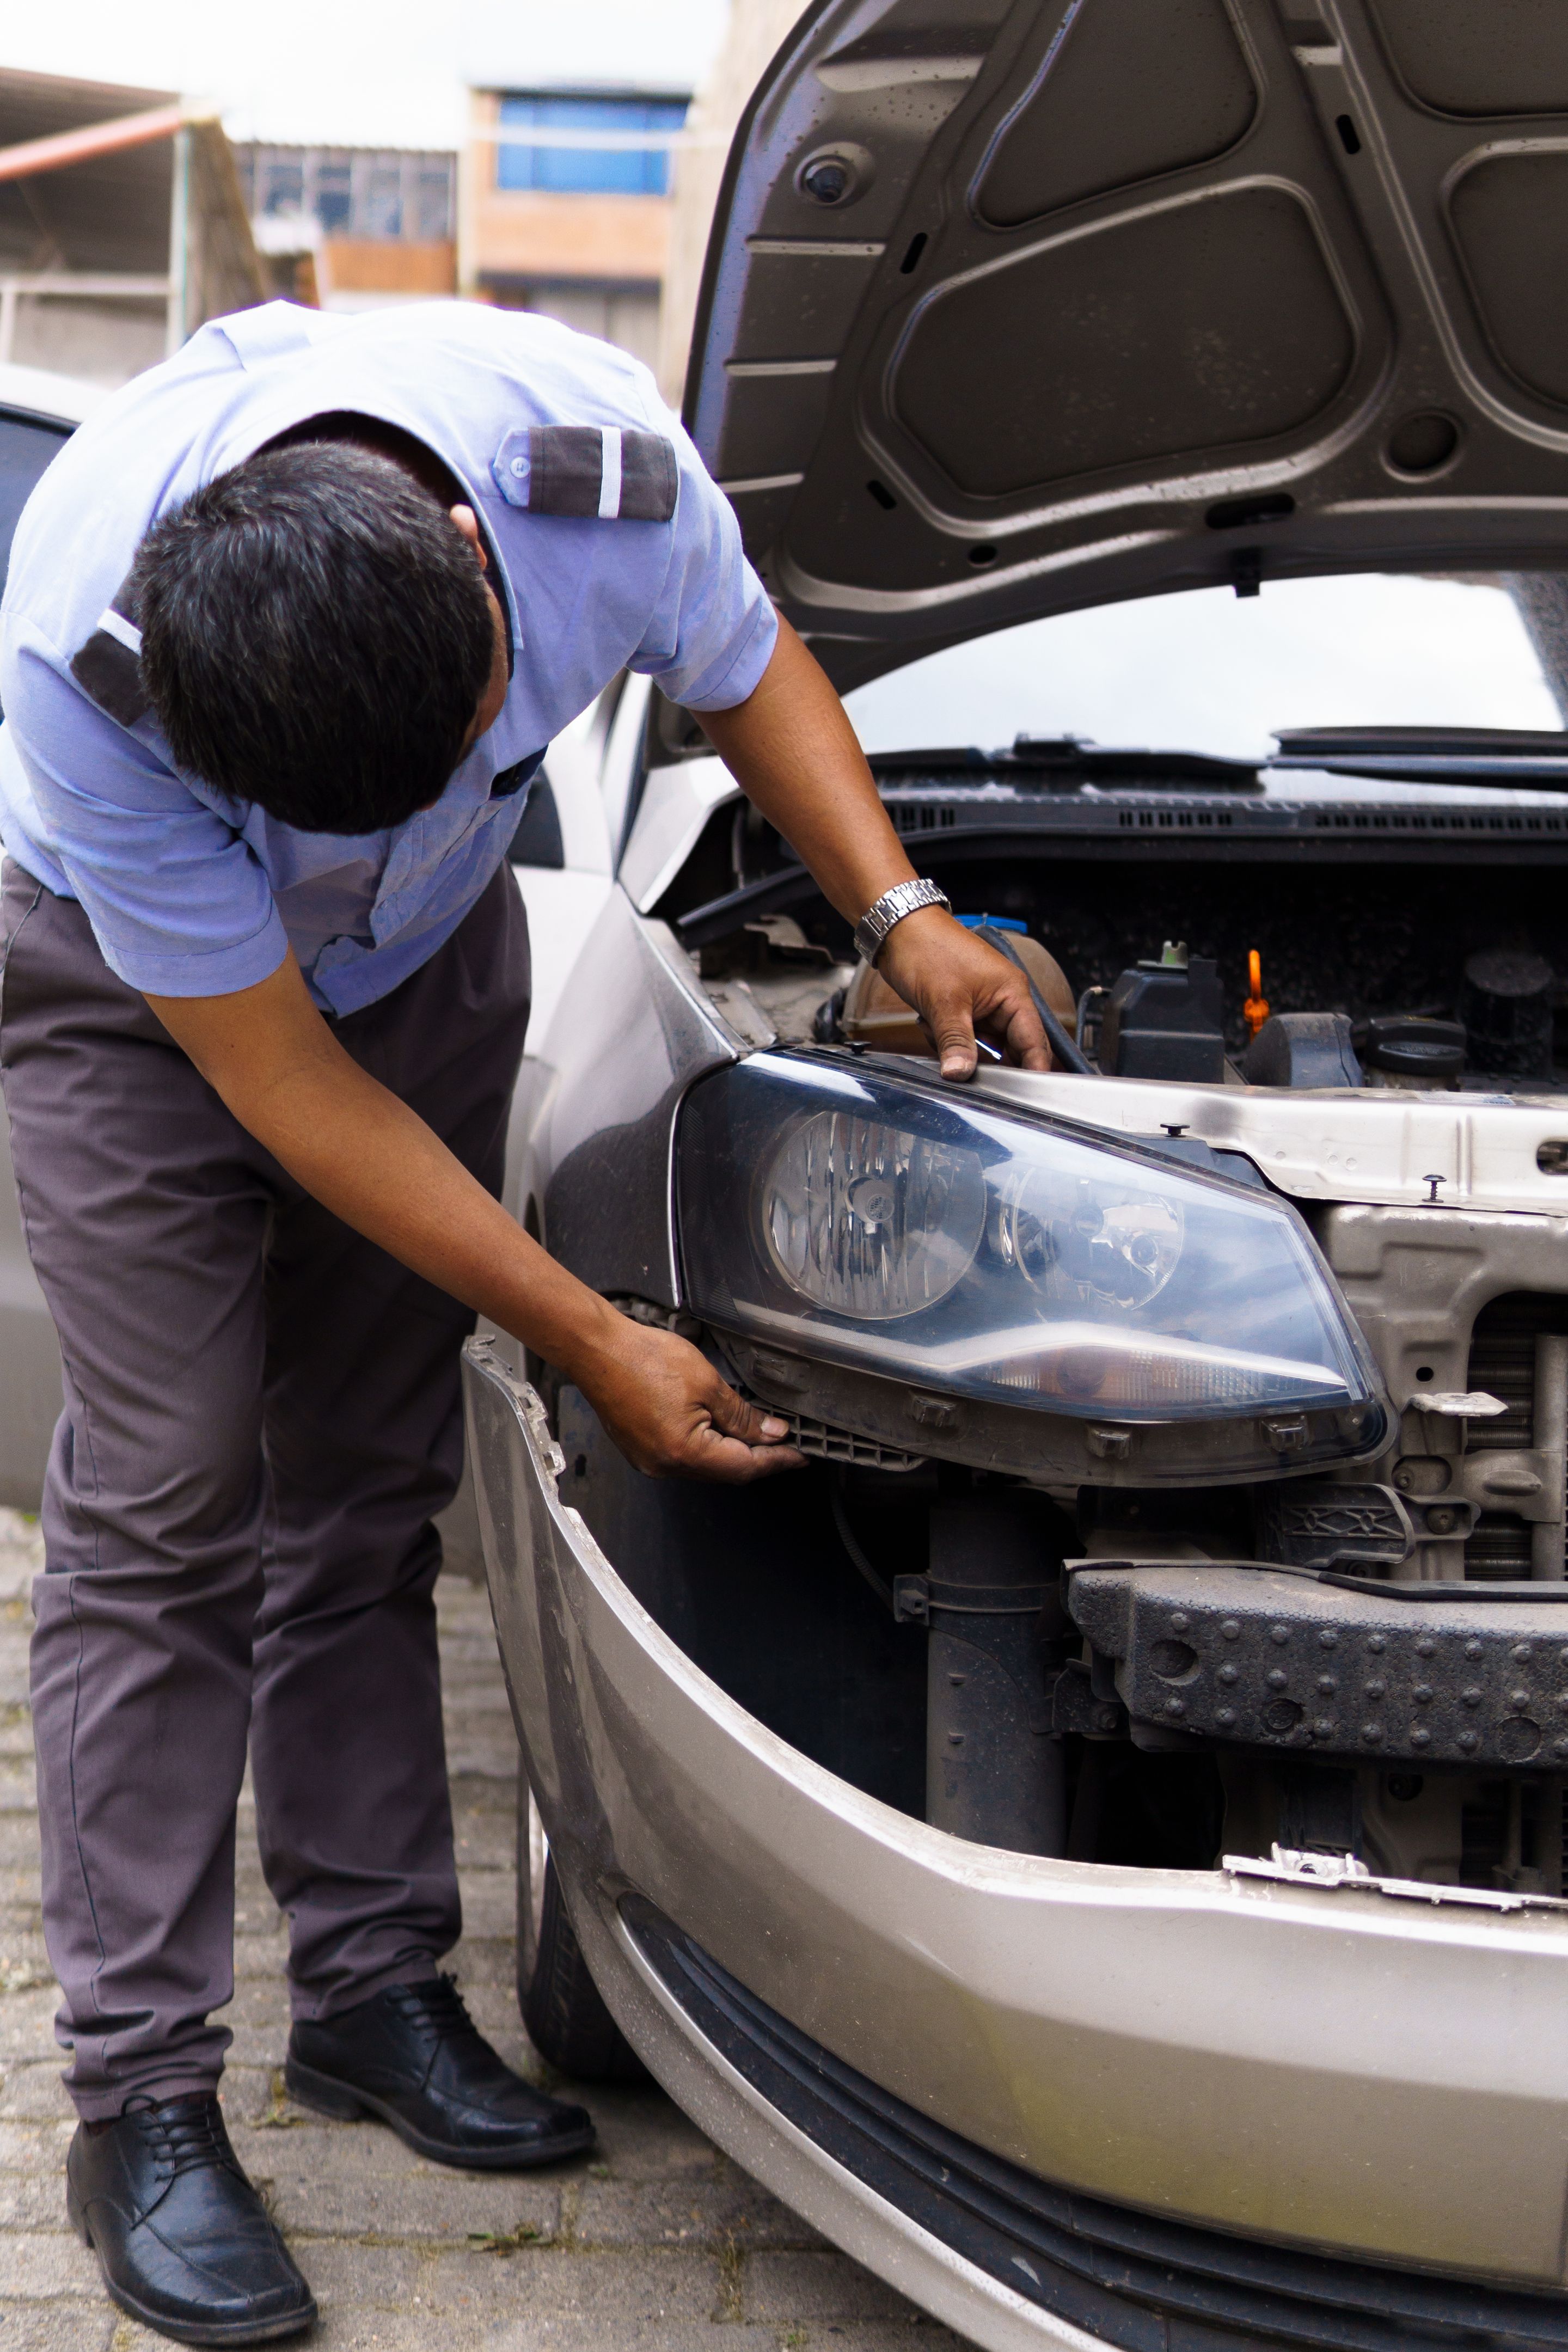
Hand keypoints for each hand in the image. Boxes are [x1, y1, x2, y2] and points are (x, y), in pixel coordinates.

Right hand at [574, 1317, 804, 1481]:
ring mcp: (650, 1460)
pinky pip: (684, 1457)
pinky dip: (708, 1447)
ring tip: (759, 1435)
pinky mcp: (641, 1449)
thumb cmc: (644, 1358)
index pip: (745, 1465)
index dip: (776, 1460)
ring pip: (705, 1465)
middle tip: (786, 1445)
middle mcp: (665, 1465)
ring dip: (733, 1452)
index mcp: (684, 1452)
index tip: (800, 1455)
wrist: (597, 1350)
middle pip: (725, 1471)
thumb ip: (742, 1414)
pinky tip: (721, 1431)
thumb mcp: (707, 1381)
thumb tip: (770, 1432)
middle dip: (758, 1458)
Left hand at [876, 906, 1051, 1079]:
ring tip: (937, 1029)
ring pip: (983, 1047)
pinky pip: (964, 1039)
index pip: (1034, 1042)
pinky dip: (948, 1041)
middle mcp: (1004, 1001)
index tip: (1027, 1098)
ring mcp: (983, 1006)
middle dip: (987, 1062)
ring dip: (962, 1049)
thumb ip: (956, 1043)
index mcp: (1013, 993)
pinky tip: (930, 1026)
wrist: (898, 929)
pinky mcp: (963, 1010)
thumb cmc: (927, 950)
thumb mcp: (944, 1003)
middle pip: (1011, 1049)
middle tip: (968, 1070)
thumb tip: (962, 1075)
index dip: (1033, 1070)